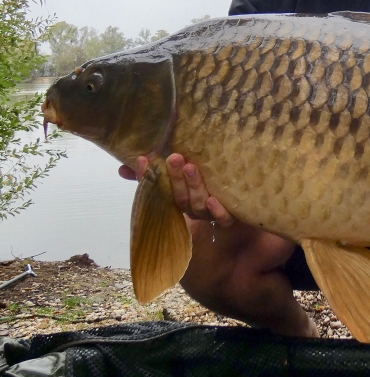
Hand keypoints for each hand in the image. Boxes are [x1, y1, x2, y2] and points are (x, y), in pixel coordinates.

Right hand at [118, 154, 233, 226]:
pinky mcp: (229, 216)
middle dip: (175, 178)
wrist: (241, 199)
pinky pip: (223, 219)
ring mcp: (209, 213)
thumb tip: (122, 168)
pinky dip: (217, 211)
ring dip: (193, 186)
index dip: (148, 177)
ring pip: (198, 203)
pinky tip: (213, 200)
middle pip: (179, 196)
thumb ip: (154, 171)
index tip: (143, 159)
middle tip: (174, 158)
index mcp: (177, 198)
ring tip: (191, 167)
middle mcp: (191, 207)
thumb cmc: (204, 184)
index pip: (158, 189)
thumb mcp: (180, 173)